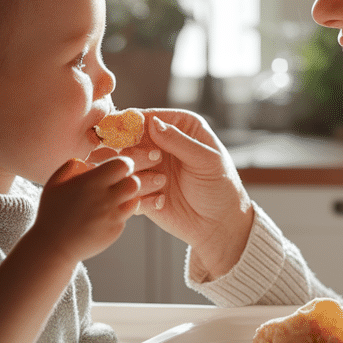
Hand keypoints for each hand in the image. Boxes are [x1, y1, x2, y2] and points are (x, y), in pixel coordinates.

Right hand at [31, 156, 141, 262]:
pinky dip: (118, 214)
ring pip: (134, 200)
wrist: (53, 246)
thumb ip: (71, 167)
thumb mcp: (54, 184)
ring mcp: (113, 217)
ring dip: (126, 197)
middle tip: (118, 184)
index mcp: (91, 183)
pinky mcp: (115, 231)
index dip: (123, 164)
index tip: (117, 168)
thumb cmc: (51, 213)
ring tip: (113, 199)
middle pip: (134, 183)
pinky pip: (125, 217)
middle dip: (128, 180)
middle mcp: (106, 199)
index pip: (122, 165)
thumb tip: (87, 163)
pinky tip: (103, 217)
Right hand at [103, 109, 253, 279]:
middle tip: (155, 161)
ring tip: (163, 183)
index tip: (129, 135)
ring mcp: (148, 166)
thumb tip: (153, 122)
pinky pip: (125, 187)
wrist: (218, 224)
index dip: (132, 123)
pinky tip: (162, 201)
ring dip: (138, 173)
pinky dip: (139, 195)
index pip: (147, 117)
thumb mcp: (206, 160)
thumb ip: (179, 141)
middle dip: (135, 151)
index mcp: (178, 126)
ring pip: (122, 163)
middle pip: (127, 138)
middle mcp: (159, 143)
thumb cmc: (220, 187)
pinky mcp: (140, 190)